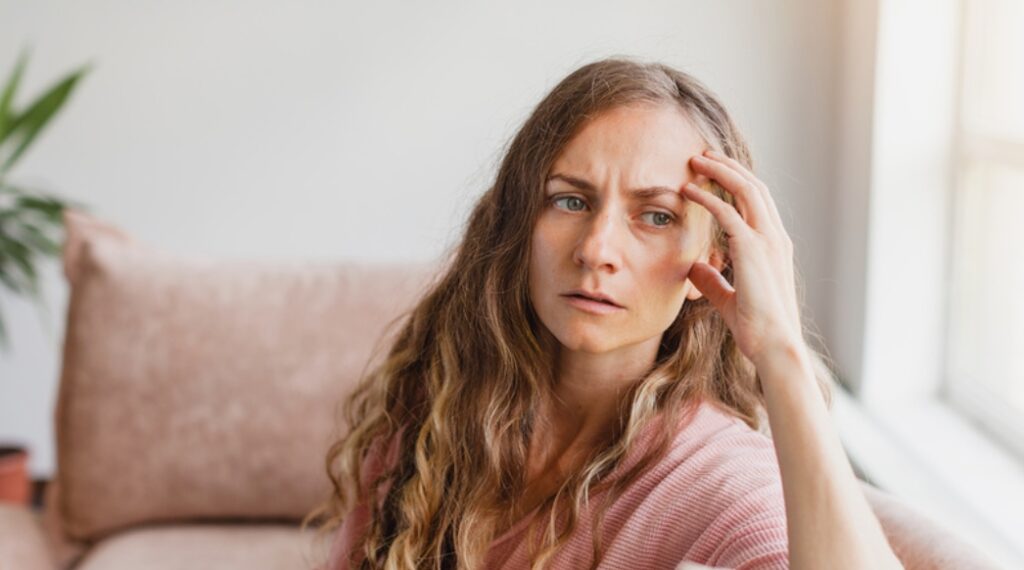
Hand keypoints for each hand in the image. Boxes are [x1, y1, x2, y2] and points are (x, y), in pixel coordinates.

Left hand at [681, 149, 803, 367]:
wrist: (774, 345)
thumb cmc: (756, 328)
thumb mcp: (729, 298)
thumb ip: (714, 281)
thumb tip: (696, 269)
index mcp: (774, 246)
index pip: (758, 202)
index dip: (737, 182)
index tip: (714, 171)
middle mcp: (775, 237)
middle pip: (754, 186)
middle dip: (729, 166)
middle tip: (703, 153)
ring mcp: (768, 240)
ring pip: (746, 190)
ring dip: (720, 170)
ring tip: (695, 160)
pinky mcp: (753, 249)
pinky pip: (729, 212)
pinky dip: (708, 197)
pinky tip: (689, 190)